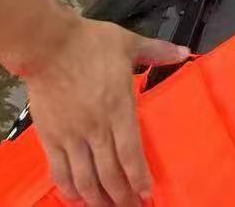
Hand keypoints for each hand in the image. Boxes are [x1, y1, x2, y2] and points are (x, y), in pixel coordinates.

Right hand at [22, 17, 189, 206]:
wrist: (48, 44)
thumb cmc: (91, 43)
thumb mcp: (129, 43)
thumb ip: (157, 52)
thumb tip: (186, 53)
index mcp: (119, 107)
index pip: (131, 152)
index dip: (139, 177)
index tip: (147, 193)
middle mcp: (96, 127)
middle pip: (110, 173)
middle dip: (121, 196)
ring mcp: (72, 135)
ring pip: (86, 178)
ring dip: (98, 198)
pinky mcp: (50, 137)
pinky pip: (60, 171)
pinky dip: (69, 189)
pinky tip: (77, 199)